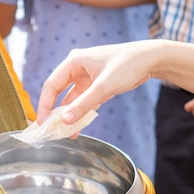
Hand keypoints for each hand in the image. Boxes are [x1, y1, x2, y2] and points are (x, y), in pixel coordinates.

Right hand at [36, 41, 157, 124]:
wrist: (150, 60)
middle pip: (59, 93)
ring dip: (68, 116)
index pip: (51, 85)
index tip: (42, 122)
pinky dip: (80, 115)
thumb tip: (65, 121)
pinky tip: (76, 129)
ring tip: (63, 134)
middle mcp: (77, 69)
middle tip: (49, 130)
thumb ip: (83, 104)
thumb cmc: (127, 65)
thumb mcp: (104, 87)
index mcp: (73, 62)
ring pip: (72, 101)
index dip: (44, 105)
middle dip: (54, 112)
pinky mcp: (96, 86)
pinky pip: (84, 103)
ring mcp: (87, 78)